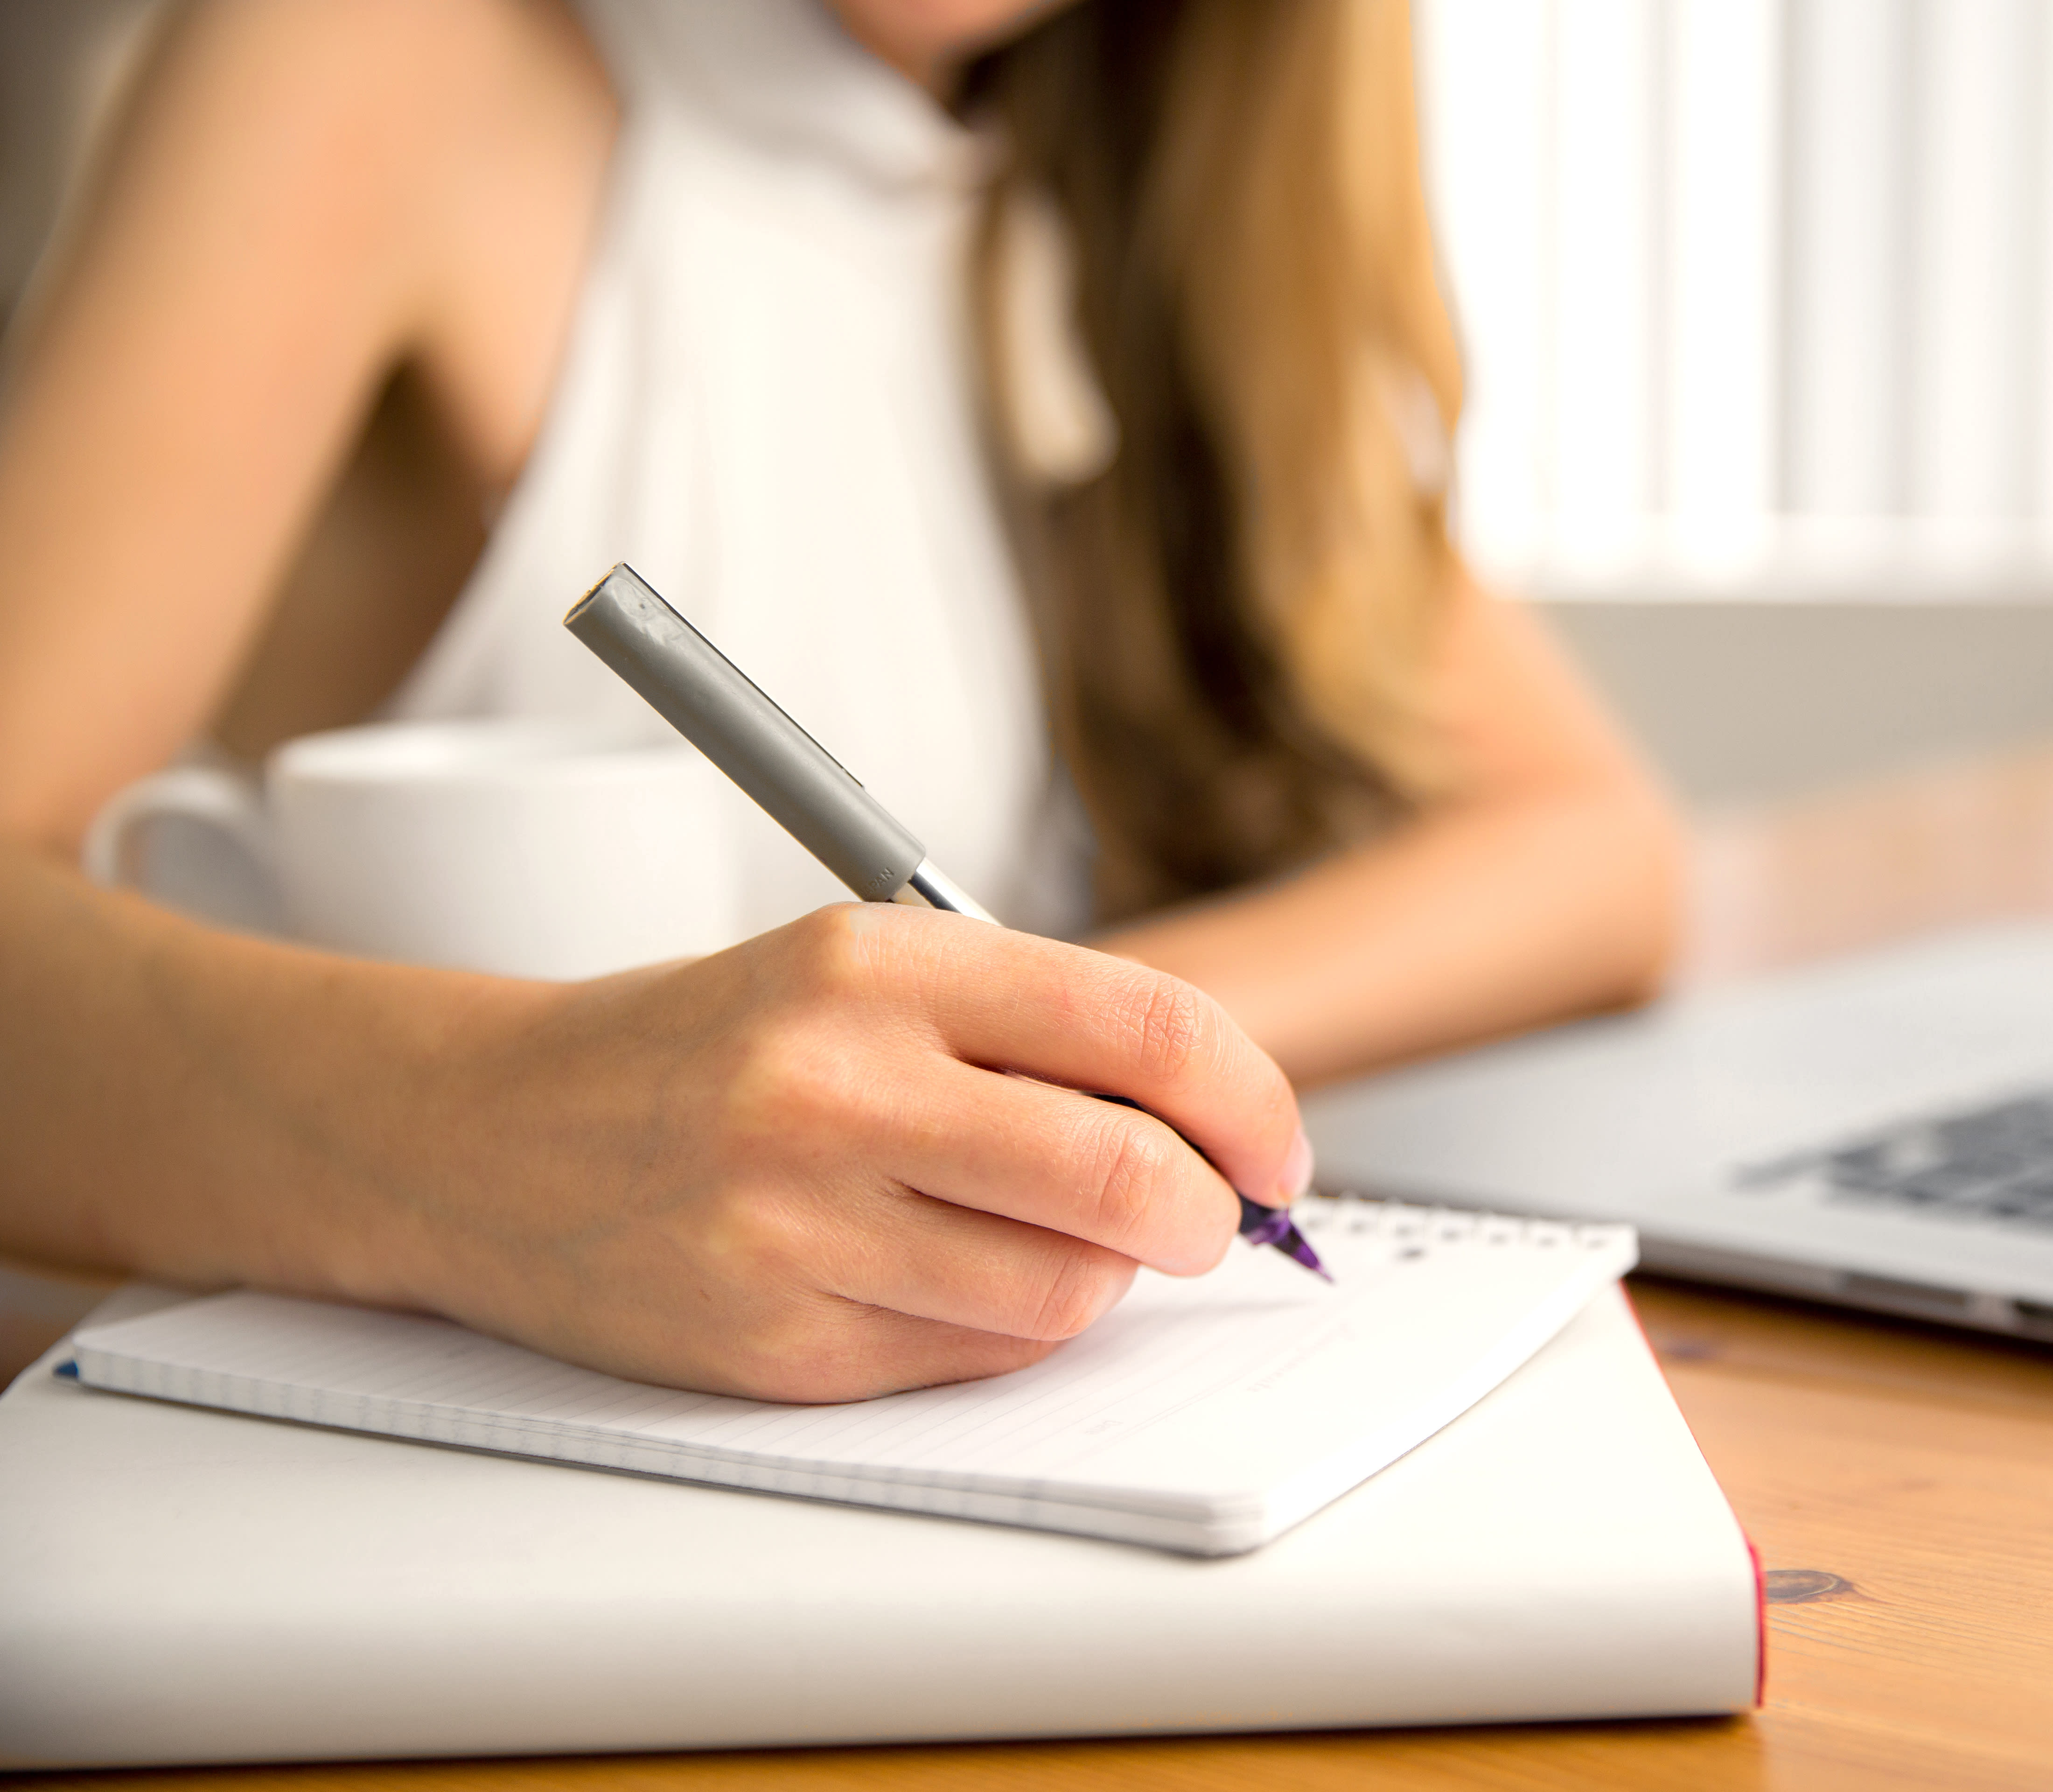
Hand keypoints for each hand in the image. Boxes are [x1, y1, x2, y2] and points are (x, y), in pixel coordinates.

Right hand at [404, 903, 1308, 1400]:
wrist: (485, 1134)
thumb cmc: (707, 1046)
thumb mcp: (859, 973)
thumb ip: (1032, 1031)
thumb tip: (1215, 1124)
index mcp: (878, 964)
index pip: (1149, 1031)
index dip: (1254, 1103)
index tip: (1279, 1151)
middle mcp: (836, 1086)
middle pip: (1130, 1178)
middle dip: (1207, 1214)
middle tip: (1207, 1217)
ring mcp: (799, 1224)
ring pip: (1068, 1290)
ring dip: (1099, 1278)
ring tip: (1036, 1233)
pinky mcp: (776, 1341)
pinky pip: (978, 1357)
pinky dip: (1005, 1327)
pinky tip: (941, 1275)